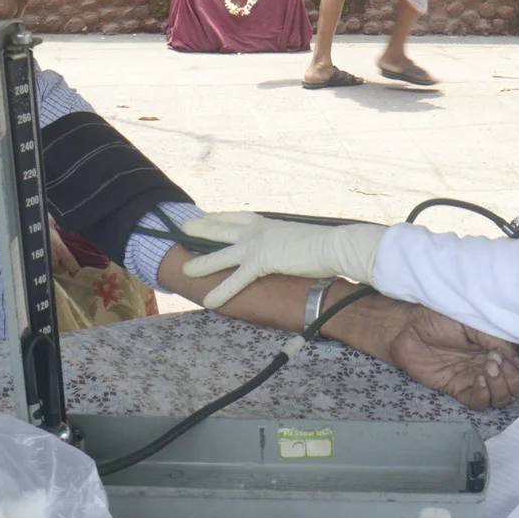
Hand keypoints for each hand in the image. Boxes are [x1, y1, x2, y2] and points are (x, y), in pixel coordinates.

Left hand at [180, 212, 388, 309]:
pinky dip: (222, 291)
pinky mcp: (261, 261)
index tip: (208, 215)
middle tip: (184, 226)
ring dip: (202, 263)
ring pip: (221, 255)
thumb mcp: (300, 239)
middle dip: (202, 228)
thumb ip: (289, 244)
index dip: (221, 217)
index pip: (239, 218)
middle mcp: (258, 231)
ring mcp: (257, 245)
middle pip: (223, 229)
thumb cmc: (326, 244)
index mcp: (269, 223)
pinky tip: (209, 302)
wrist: (334, 245)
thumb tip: (293, 250)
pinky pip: (236, 279)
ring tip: (184, 269)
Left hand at [382, 305, 518, 410]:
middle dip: (516, 378)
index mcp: (503, 345)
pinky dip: (483, 395)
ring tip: (485, 366)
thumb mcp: (477, 321)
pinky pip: (480, 403)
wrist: (408, 325)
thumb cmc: (441, 315)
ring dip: (500, 386)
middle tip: (497, 361)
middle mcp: (495, 364)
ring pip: (503, 398)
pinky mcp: (459, 389)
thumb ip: (499, 340)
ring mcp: (477, 377)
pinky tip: (476, 379)